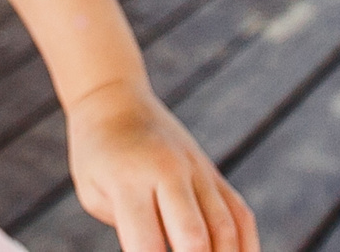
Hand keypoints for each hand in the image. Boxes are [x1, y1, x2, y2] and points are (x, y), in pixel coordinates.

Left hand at [66, 80, 256, 251]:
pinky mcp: (214, 173)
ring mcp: (197, 171)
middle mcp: (169, 172)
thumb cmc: (98, 156)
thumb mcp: (94, 193)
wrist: (117, 102)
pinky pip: (240, 216)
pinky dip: (245, 247)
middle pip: (194, 237)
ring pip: (226, 228)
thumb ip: (130, 230)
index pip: (146, 244)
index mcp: (128, 180)